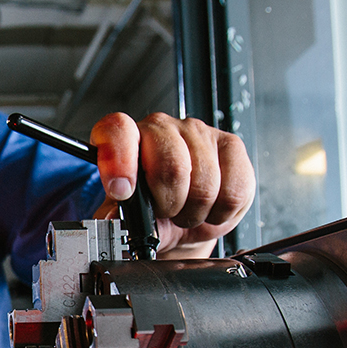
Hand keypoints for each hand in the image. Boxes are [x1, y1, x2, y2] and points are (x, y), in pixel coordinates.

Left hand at [90, 112, 254, 256]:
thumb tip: (113, 218)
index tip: (122, 191)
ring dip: (194, 212)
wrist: (183, 219)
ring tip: (186, 211)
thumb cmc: (152, 211)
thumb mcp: (127, 217)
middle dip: (168, 204)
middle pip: (170, 166)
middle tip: (165, 211)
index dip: (119, 161)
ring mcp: (199, 133)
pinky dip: (219, 213)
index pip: (118, 131)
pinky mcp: (232, 147)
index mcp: (127, 137)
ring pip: (204, 184)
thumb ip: (116, 217)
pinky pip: (232, 192)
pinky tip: (209, 208)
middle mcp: (162, 127)